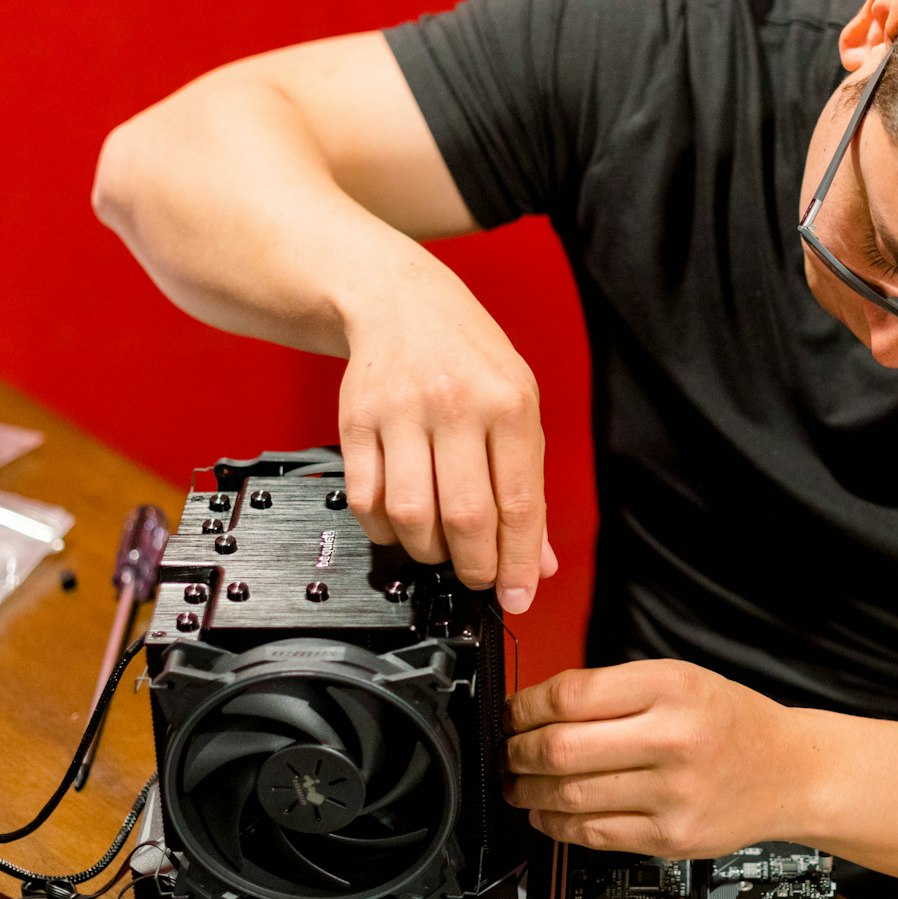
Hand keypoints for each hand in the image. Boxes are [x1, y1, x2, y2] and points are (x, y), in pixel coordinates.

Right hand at [338, 266, 556, 610]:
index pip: (519, 503)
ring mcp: (403, 412)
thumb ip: (530, 485)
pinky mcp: (356, 420)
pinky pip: (367, 498)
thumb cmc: (469, 358)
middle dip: (475, 567)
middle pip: (466, 516)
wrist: (400, 302)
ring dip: (428, 552)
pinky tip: (400, 528)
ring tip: (440, 551)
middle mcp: (457, 406)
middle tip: (477, 578)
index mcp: (510, 404)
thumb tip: (541, 560)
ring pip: (413, 514)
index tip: (518, 596)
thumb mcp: (519, 405)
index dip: (519, 562)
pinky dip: (384, 530)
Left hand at [503, 661, 812, 857]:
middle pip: (561, 748)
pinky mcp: (671, 837)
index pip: (571, 695)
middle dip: (517, 752)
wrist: (790, 771)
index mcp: (672, 687)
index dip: (524, 707)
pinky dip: (558, 824)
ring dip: (528, 791)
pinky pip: (594, 834)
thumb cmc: (731, 722)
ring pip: (569, 795)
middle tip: (508, 751)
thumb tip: (537, 709)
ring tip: (519, 784)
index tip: (512, 714)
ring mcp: (673, 793)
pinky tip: (549, 813)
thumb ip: (616, 691)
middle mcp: (674, 739)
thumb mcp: (682, 680)